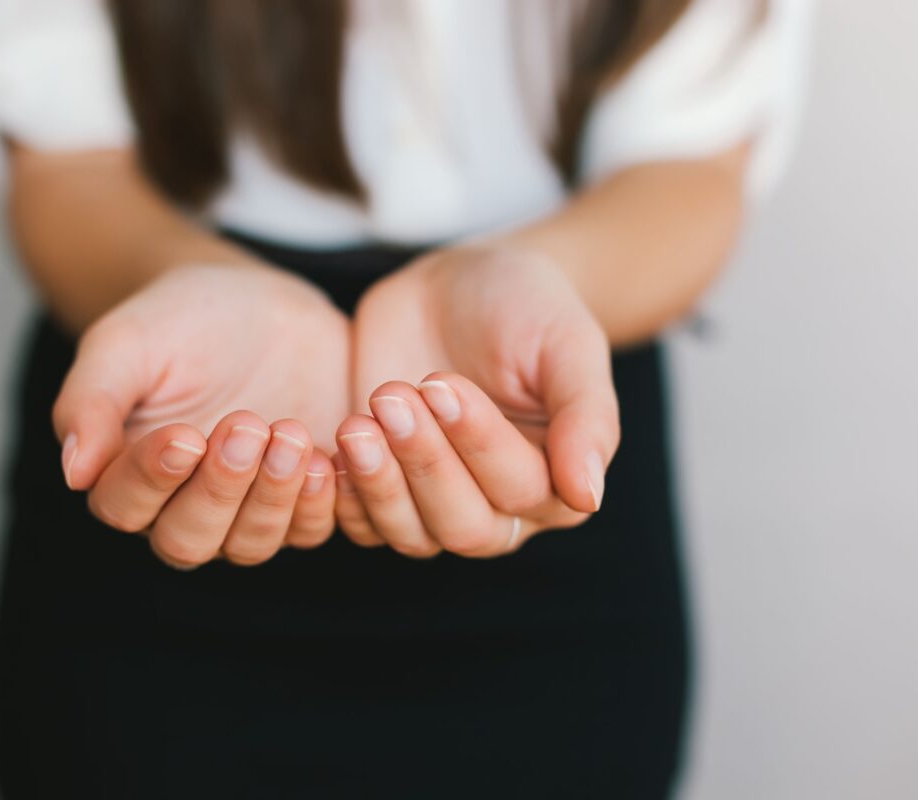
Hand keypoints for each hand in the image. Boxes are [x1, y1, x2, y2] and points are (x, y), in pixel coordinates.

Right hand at [54, 261, 348, 566]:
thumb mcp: (126, 342)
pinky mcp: (303, 498)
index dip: (154, 479)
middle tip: (247, 425)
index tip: (185, 435)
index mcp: (127, 475)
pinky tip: (332, 458)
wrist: (254, 301)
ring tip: (292, 434)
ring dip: (274, 498)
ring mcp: (247, 509)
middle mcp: (184, 507)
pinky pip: (313, 527)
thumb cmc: (178, 318)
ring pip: (252, 543)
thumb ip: (91, 401)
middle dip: (222, 489)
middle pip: (190, 539)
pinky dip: (324, 503)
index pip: (127, 505)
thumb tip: (72, 471)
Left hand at [337, 244, 619, 556]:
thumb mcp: (567, 343)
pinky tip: (329, 448)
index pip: (519, 490)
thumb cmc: (526, 307)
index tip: (442, 383)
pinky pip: (361, 522)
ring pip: (410, 534)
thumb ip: (587, 417)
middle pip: (462, 525)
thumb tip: (588, 496)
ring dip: (379, 483)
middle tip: (392, 397)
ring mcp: (434, 502)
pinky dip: (342, 494)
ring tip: (357, 423)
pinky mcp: (383, 488)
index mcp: (556, 481)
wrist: (461, 281)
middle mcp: (499, 508)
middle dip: (423, 463)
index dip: (477, 443)